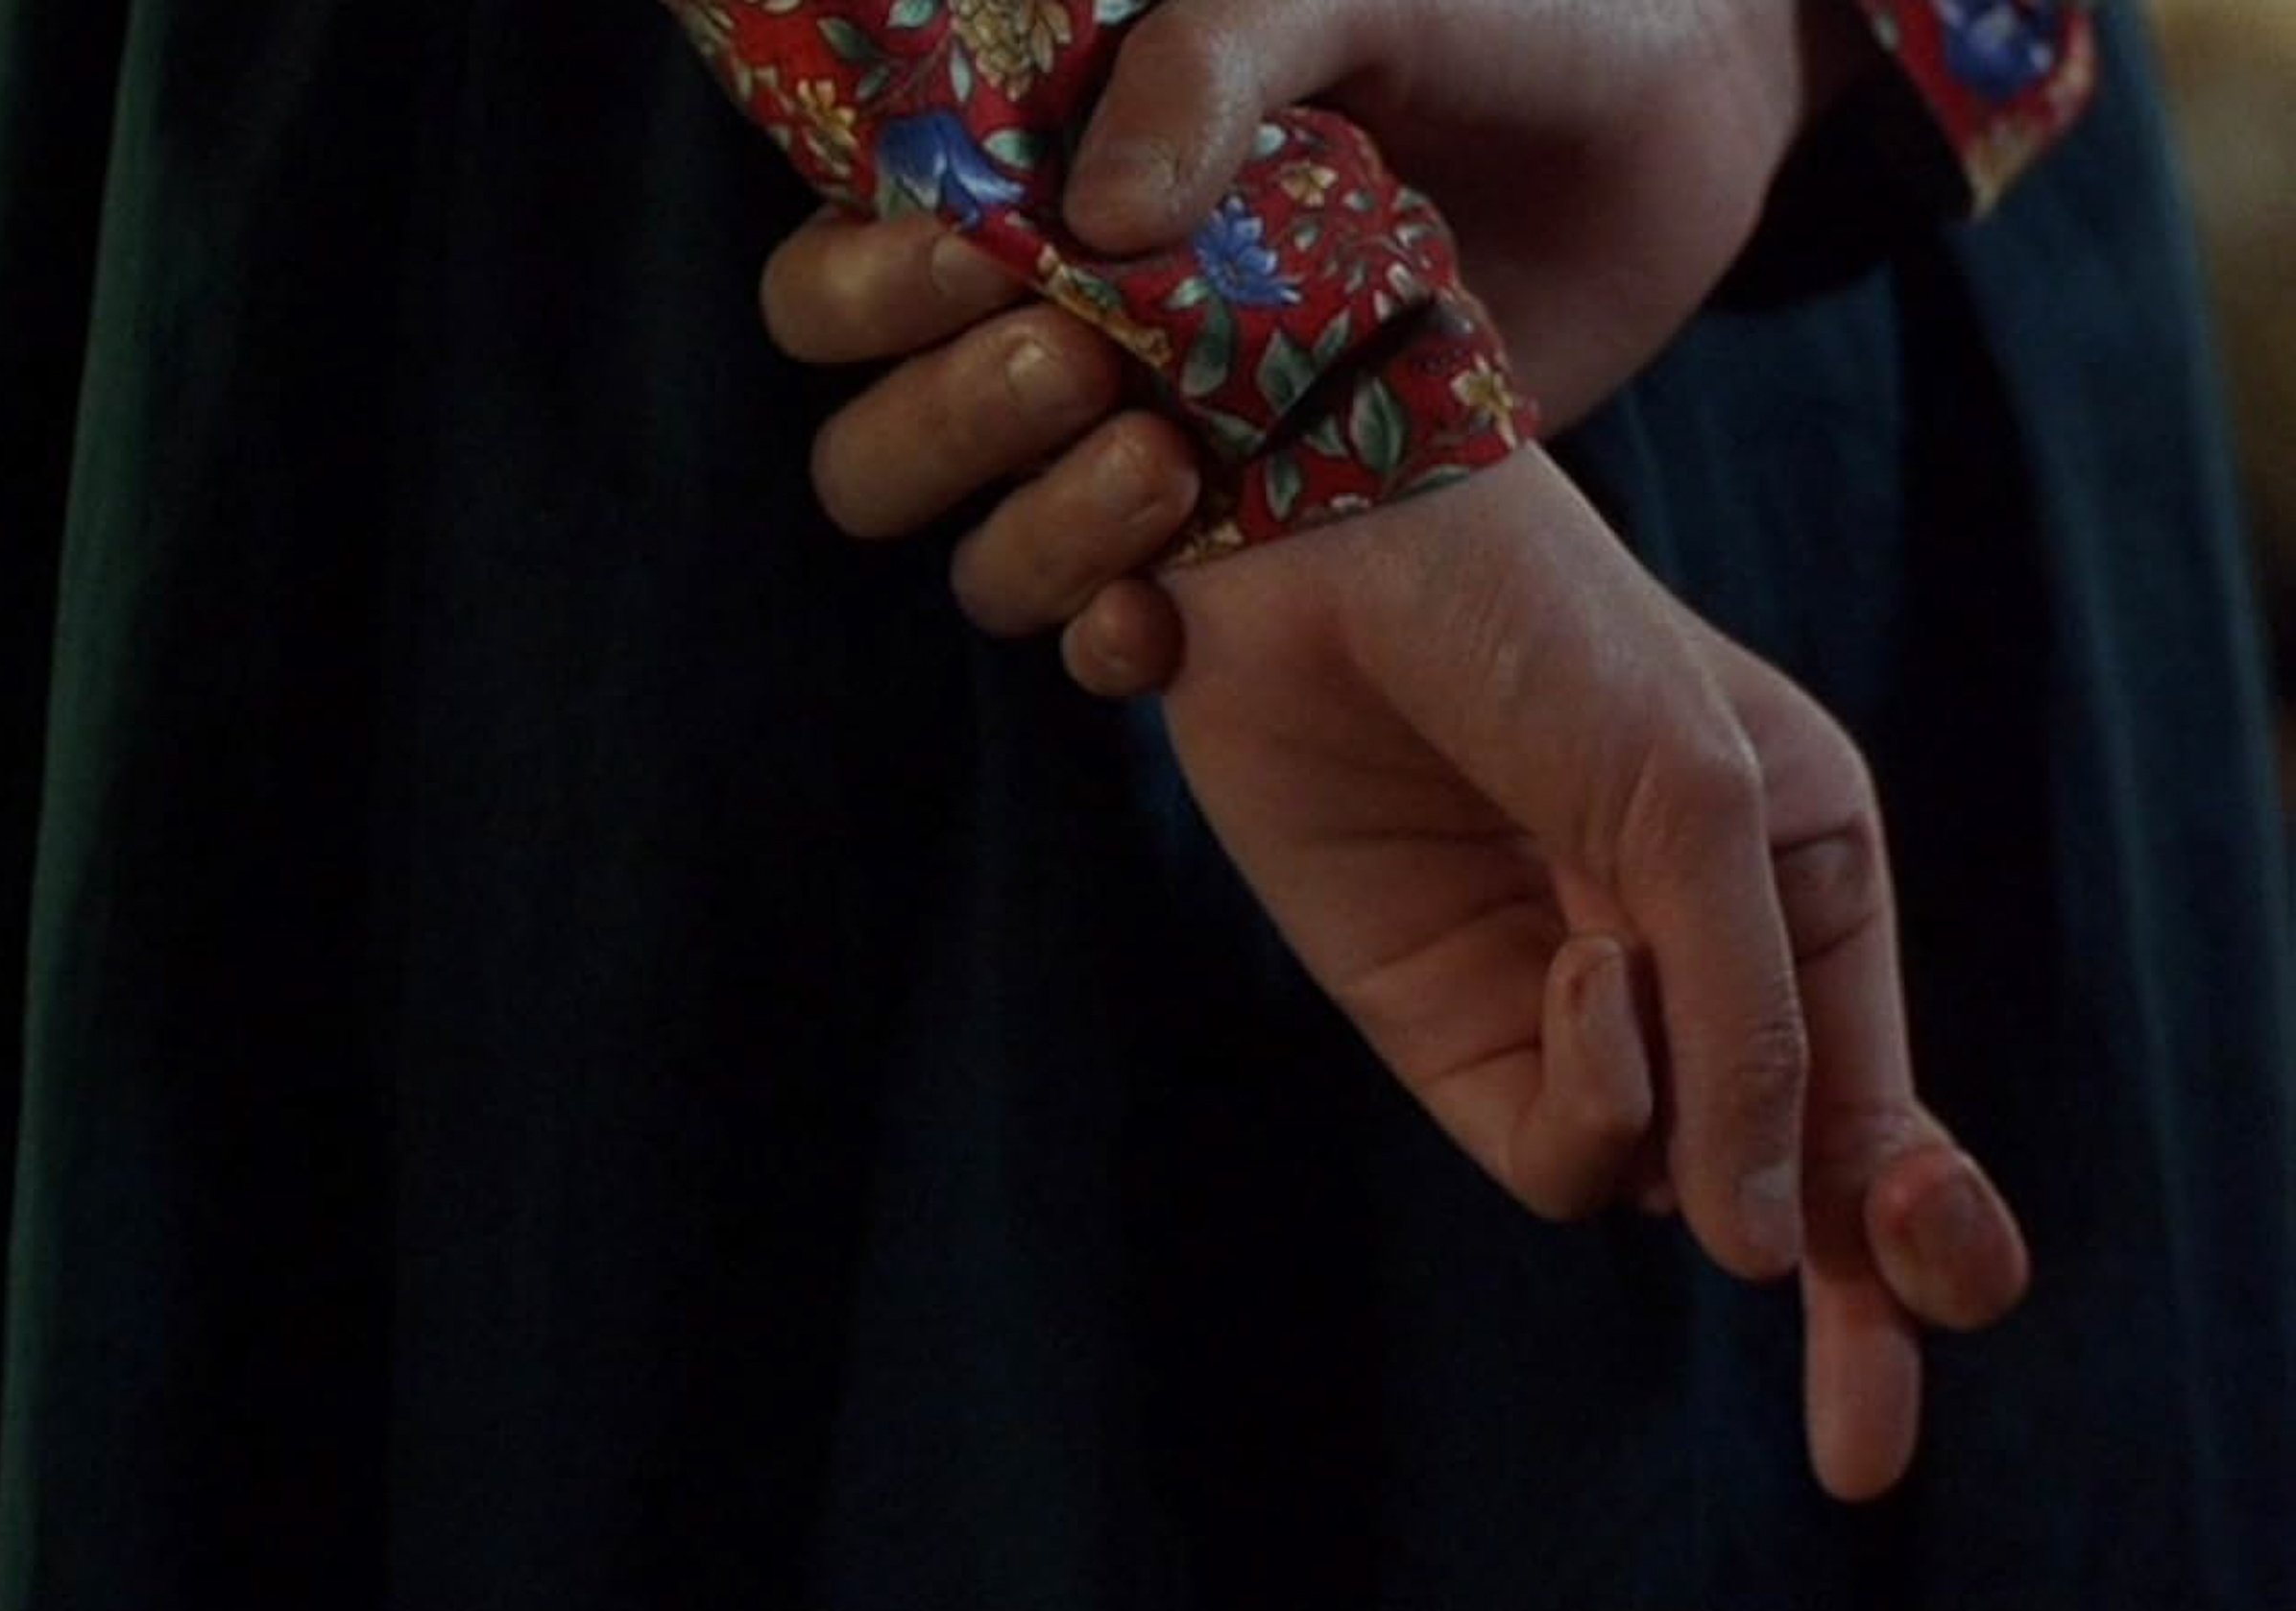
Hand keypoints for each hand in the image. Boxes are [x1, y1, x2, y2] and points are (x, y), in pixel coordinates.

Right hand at [758, 0, 1879, 685]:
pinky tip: (1163, 622)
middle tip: (1083, 358)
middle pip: (872, 430)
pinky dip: (1106, 643)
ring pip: (975, 545)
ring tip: (1163, 461)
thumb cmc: (1506, 13)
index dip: (867, 283)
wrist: (1676, 128)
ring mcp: (1146, 439)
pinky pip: (1107, 633)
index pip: (839, 263)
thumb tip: (1094, 216)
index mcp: (1030, 180)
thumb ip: (1218, 53)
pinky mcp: (1247, 542)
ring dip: (1027, 529)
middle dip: (942, 415)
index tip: (982, 254)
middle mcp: (1056, 322)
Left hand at [1151, 447, 2029, 1500]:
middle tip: (1856, 1451)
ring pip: (1660, 1178)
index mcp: (1807, 881)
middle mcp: (1696, 959)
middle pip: (1787, 1189)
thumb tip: (1769, 1252)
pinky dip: (1589, 1094)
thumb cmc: (1544, 632)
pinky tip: (1570, 974)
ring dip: (1667, 1107)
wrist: (1322, 552)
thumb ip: (1749, 1024)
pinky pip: (1549, 1145)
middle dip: (1847, 1314)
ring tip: (1606, 955)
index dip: (1924, 1228)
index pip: (1880, 1097)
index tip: (1946, 1284)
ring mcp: (1570, 1002)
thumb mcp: (1697, 805)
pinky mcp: (1447, 1022)